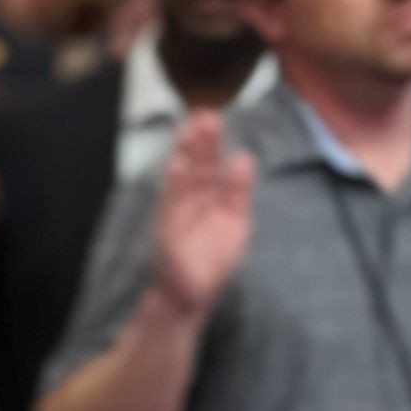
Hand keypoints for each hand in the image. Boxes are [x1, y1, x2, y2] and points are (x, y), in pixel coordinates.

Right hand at [150, 110, 255, 316]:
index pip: (208, 162)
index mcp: (208, 196)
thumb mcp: (235, 221)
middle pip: (195, 165)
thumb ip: (237, 192)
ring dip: (184, 155)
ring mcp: (177, 215)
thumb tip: (242, 158)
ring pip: (181, 179)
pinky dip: (173, 185)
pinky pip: (170, 205)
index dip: (209, 141)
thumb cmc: (213, 260)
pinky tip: (176, 165)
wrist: (194, 295)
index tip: (211, 116)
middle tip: (204, 115)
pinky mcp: (168, 232)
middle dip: (198, 141)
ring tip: (189, 130)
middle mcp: (190, 201)